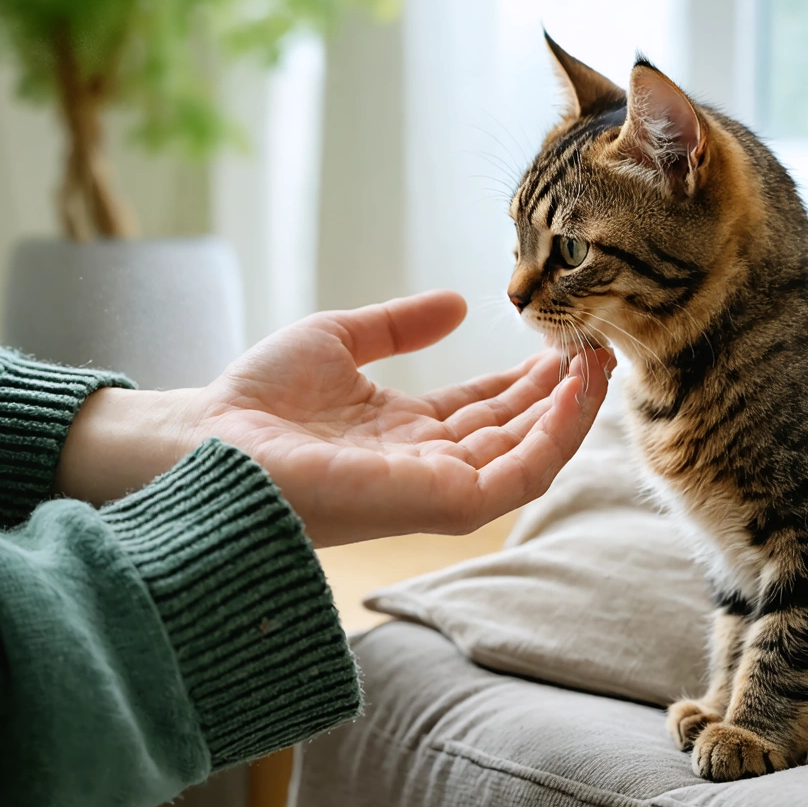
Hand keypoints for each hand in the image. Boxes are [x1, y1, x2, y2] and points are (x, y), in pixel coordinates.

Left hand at [56, 290, 613, 545]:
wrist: (208, 438)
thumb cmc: (259, 397)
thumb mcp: (339, 340)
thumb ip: (398, 325)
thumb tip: (459, 303)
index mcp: (408, 433)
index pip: (486, 410)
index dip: (527, 378)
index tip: (561, 341)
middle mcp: (429, 464)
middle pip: (514, 431)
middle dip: (559, 392)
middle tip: (597, 346)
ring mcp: (437, 488)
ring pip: (528, 456)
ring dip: (569, 412)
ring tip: (598, 363)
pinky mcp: (440, 503)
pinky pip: (518, 477)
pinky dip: (554, 437)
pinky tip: (576, 391)